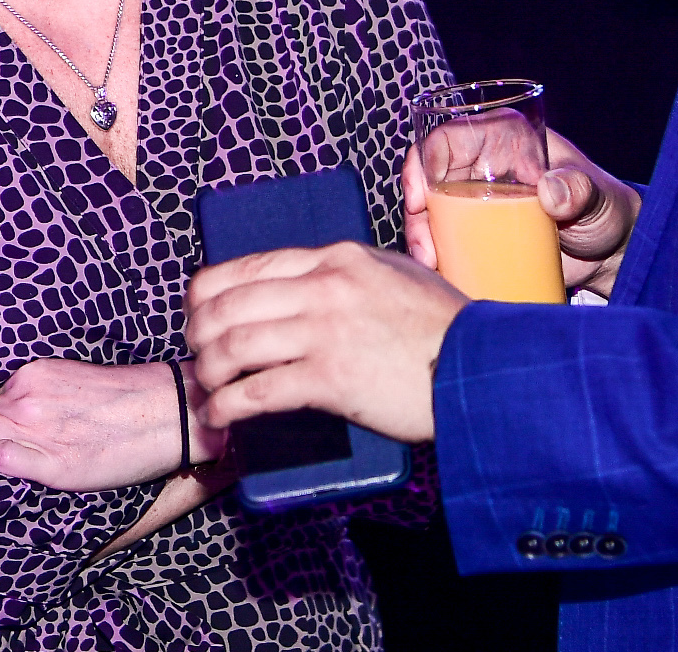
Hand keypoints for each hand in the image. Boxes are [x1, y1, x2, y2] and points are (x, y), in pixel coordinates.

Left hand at [0, 359, 225, 491]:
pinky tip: (29, 467)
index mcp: (34, 374)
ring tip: (29, 455)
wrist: (167, 415)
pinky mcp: (50, 464)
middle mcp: (27, 399)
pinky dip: (5, 466)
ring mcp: (36, 431)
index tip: (15, 426)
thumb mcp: (73, 378)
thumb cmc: (127, 396)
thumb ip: (39, 390)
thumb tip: (11, 407)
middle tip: (22, 443)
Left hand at [185, 242, 466, 443]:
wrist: (480, 365)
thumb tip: (310, 280)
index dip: (206, 295)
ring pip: (233, 346)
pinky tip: (222, 419)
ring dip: (208, 373)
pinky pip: (257, 391)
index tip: (198, 316)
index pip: (245, 266)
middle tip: (197, 357)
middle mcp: (324, 287)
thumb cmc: (443, 325)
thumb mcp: (395, 271)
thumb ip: (350, 270)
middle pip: (228, 305)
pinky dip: (227, 407)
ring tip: (208, 391)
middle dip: (199, 335)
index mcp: (336, 258)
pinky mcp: (330, 379)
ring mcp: (325, 331)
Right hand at [404, 126, 642, 297]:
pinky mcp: (481, 238)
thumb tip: (550, 192)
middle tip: (426, 250)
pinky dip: (438, 259)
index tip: (419, 199)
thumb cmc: (607, 210)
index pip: (448, 137)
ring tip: (433, 267)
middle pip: (430, 180)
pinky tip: (442, 278)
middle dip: (416, 213)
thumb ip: (578, 190)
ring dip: (422, 239)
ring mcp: (480, 205)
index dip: (423, 161)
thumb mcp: (596, 196)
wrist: (612, 253)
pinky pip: (448, 243)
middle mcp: (485, 168)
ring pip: (432, 214)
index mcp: (505, 139)